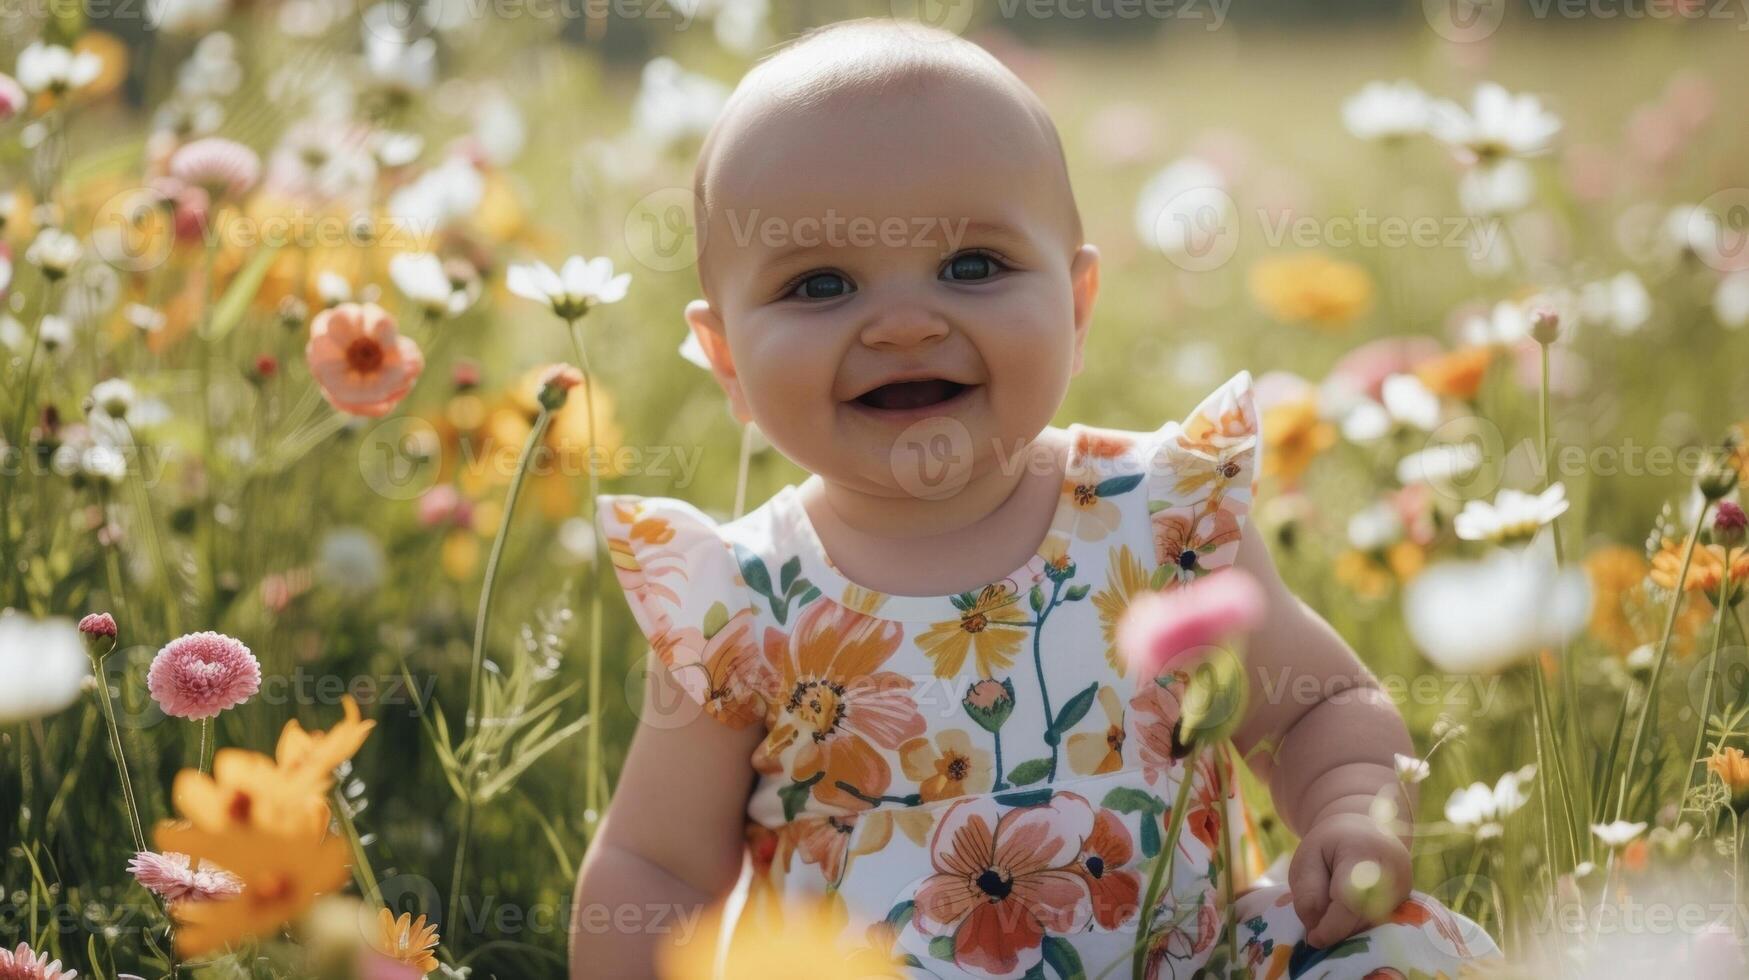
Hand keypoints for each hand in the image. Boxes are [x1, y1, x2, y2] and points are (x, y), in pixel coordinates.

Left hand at [1287, 812, 1411, 947]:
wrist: (1362, 832)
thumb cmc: (1329, 846)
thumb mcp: (1307, 859)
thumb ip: (1308, 894)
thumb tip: (1317, 930)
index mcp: (1363, 854)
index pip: (1349, 900)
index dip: (1330, 926)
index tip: (1313, 939)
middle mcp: (1393, 873)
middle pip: (1362, 918)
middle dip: (1337, 928)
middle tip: (1318, 923)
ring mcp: (1405, 891)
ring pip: (1371, 927)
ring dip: (1347, 928)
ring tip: (1335, 906)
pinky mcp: (1407, 905)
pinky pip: (1379, 927)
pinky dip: (1359, 927)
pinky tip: (1348, 914)